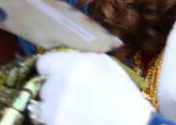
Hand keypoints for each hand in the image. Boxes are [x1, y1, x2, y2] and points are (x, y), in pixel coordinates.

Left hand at [36, 52, 153, 124]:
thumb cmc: (122, 94)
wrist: (133, 124)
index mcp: (73, 64)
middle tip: (71, 96)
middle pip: (43, 86)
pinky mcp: (57, 124)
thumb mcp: (105, 64)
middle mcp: (62, 83)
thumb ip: (79, 59)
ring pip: (44, 107)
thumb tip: (63, 57)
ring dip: (54, 109)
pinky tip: (76, 120)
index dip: (50, 70)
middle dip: (54, 91)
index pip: (43, 63)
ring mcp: (57, 107)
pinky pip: (49, 121)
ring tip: (75, 111)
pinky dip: (59, 121)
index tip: (56, 76)